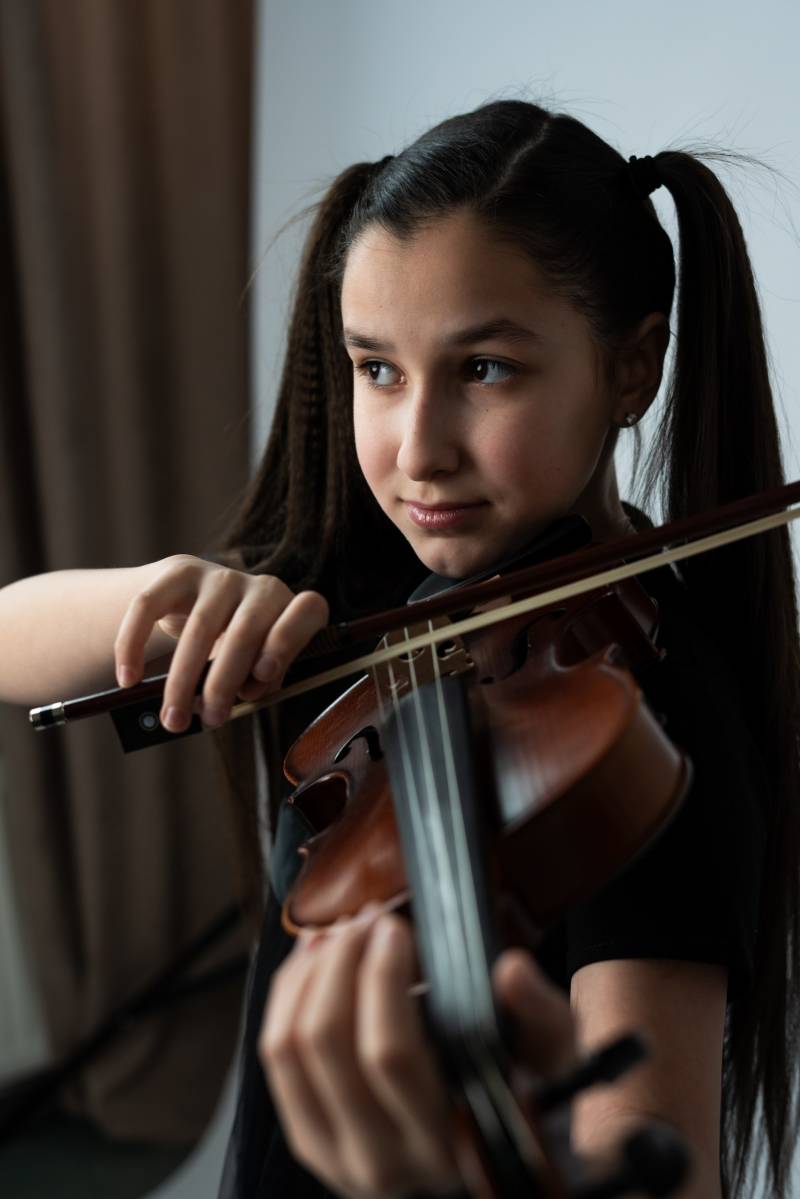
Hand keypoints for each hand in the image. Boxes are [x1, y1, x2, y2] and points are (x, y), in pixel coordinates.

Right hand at [113, 554, 328, 730]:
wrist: (198, 602)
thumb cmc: (239, 648)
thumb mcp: (256, 664)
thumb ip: (259, 680)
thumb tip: (246, 692)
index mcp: (291, 610)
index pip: (308, 611)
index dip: (288, 641)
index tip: (265, 675)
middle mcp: (262, 588)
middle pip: (244, 633)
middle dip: (223, 683)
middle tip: (210, 719)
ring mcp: (221, 577)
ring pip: (200, 627)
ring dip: (183, 680)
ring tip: (173, 718)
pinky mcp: (179, 571)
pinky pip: (150, 606)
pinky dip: (135, 646)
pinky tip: (129, 679)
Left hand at [259, 910, 577, 1198]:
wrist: (499, 1159)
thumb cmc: (526, 1096)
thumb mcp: (555, 1059)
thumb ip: (543, 1015)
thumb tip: (510, 970)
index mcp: (446, 1143)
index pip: (390, 1056)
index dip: (381, 978)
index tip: (395, 928)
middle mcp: (384, 1160)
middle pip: (327, 1044)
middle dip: (341, 962)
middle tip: (366, 921)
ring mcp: (336, 1156)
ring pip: (289, 1048)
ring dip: (308, 974)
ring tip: (339, 933)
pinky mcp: (310, 1140)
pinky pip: (276, 1060)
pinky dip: (287, 997)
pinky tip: (313, 960)